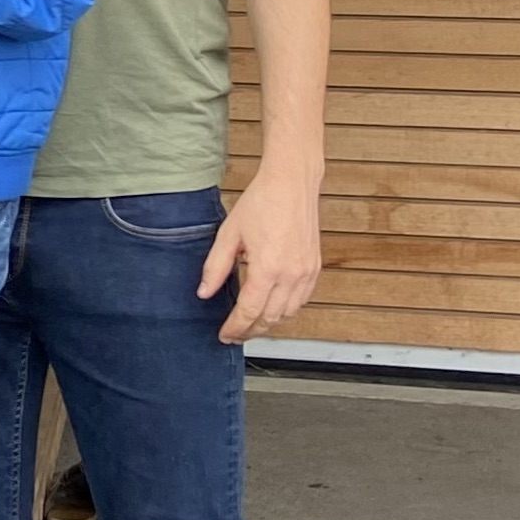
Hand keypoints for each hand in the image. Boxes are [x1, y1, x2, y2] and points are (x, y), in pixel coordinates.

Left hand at [202, 164, 321, 343]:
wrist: (292, 184)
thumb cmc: (261, 203)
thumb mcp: (229, 234)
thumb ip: (216, 266)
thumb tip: (205, 292)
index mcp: (267, 268)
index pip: (249, 311)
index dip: (235, 327)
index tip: (224, 335)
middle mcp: (291, 275)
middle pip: (270, 318)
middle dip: (251, 331)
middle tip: (234, 335)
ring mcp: (306, 273)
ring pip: (288, 313)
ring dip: (269, 324)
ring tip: (250, 325)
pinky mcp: (314, 268)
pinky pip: (301, 301)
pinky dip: (286, 310)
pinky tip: (272, 309)